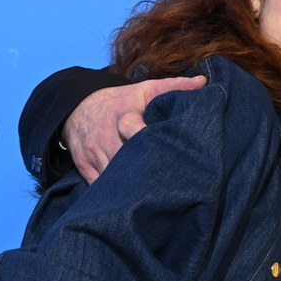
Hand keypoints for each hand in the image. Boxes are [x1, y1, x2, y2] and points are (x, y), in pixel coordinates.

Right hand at [62, 76, 205, 183]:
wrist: (78, 107)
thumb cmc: (121, 101)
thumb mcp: (145, 90)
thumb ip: (174, 86)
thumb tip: (202, 81)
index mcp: (125, 117)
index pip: (134, 130)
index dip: (147, 140)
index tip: (168, 152)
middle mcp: (107, 136)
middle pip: (125, 159)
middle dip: (145, 170)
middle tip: (170, 184)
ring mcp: (94, 154)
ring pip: (113, 176)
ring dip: (132, 186)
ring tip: (156, 195)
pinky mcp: (84, 167)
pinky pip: (100, 185)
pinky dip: (114, 193)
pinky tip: (132, 199)